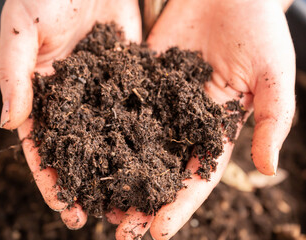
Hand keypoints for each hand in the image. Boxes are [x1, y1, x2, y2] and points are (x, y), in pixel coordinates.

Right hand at [0, 0, 140, 229]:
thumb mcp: (22, 30)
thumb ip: (15, 76)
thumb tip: (10, 125)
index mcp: (42, 93)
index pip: (43, 146)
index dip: (52, 179)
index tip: (65, 209)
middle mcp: (73, 98)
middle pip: (80, 149)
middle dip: (90, 184)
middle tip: (104, 217)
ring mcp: (103, 89)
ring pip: (111, 136)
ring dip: (120, 168)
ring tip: (135, 198)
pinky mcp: (130, 75)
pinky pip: (137, 108)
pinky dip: (145, 135)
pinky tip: (157, 158)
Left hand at [114, 0, 295, 238]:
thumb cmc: (258, 29)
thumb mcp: (273, 75)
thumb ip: (273, 120)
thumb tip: (269, 169)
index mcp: (215, 129)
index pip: (196, 176)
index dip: (178, 205)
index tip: (157, 233)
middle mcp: (183, 122)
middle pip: (160, 168)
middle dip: (142, 200)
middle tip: (120, 229)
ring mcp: (159, 101)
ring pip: (135, 144)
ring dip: (117, 173)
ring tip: (96, 201)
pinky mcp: (139, 77)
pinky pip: (119, 105)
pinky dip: (103, 129)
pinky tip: (85, 149)